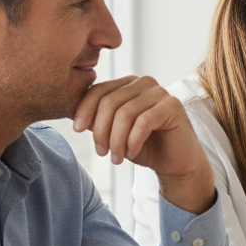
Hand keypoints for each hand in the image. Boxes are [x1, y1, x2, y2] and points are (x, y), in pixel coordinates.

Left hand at [72, 75, 214, 214]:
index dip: (85, 110)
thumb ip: (97, 119)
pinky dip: (133, 141)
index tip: (78, 130)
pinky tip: (131, 154)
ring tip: (116, 158)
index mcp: (128, 84)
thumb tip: (71, 110)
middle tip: (102, 152)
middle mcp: (144, 83)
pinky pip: (143, 122)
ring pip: (125, 113)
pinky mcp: (173, 106)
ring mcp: (161, 92)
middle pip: (110, 102)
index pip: (99, 90)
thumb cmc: (144, 146)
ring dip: (116, 140)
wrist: (174, 163)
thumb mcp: (114, 132)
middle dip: (101, 130)